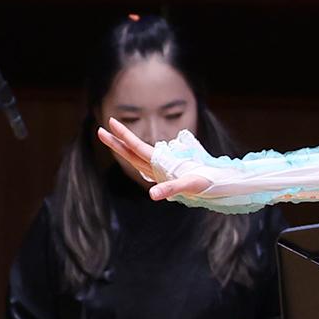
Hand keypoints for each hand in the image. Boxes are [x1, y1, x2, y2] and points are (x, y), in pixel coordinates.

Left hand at [97, 123, 211, 201]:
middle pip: (131, 153)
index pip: (137, 148)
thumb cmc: (205, 184)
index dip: (124, 135)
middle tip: (100, 129)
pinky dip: (138, 154)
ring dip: (124, 146)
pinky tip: (134, 151)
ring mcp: (159, 171)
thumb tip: (152, 195)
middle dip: (116, 142)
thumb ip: (170, 189)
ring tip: (113, 136)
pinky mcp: (166, 172)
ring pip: (136, 157)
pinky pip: (147, 161)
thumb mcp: (190, 185)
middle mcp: (155, 169)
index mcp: (159, 167)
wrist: (217, 190)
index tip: (110, 123)